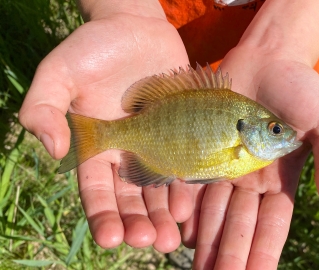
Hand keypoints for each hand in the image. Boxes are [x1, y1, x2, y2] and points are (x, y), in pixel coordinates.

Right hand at [19, 2, 192, 251]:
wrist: (135, 28)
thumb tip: (54, 151)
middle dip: (138, 224)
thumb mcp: (59, 73)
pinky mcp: (181, 133)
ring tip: (170, 237)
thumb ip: (44, 108)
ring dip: (163, 215)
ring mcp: (156, 146)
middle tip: (149, 241)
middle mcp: (126, 154)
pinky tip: (188, 204)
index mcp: (96, 149)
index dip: (102, 216)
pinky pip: (185, 165)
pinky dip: (186, 186)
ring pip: (159, 191)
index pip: (96, 192)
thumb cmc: (93, 48)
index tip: (110, 237)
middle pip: (131, 200)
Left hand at [182, 46, 318, 268]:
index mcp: (280, 180)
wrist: (266, 57)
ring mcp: (225, 166)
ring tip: (199, 268)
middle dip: (231, 254)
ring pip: (214, 212)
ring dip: (207, 241)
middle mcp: (250, 180)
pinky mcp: (202, 149)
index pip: (272, 225)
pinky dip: (190, 209)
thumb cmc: (301, 89)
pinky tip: (181, 231)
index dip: (264, 252)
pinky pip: (195, 185)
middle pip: (239, 225)